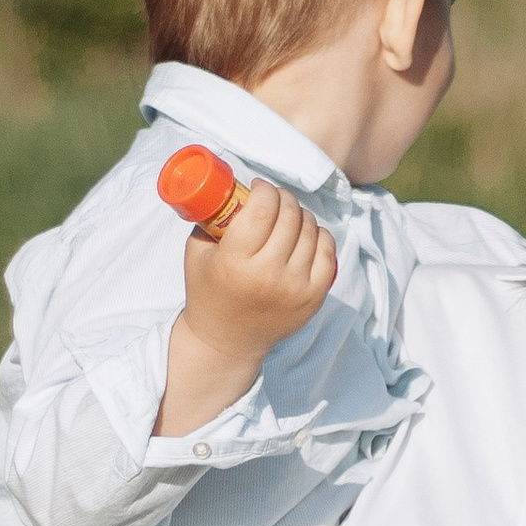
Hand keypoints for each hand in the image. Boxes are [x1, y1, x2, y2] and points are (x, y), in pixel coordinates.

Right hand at [160, 182, 337, 432]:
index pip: (262, 210)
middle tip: (274, 198)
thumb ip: (211, 218)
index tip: (259, 188)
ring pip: (310, 230)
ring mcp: (296, 288)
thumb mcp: (197, 252)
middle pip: (289, 216)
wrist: (227, 340)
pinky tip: (306, 234)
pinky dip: (319, 236)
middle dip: (283, 198)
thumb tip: (230, 185)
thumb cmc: (208, 290)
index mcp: (236, 262)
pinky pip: (328, 251)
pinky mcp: (314, 297)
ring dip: (300, 215)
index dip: (265, 190)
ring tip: (288, 216)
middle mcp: (269, 275)